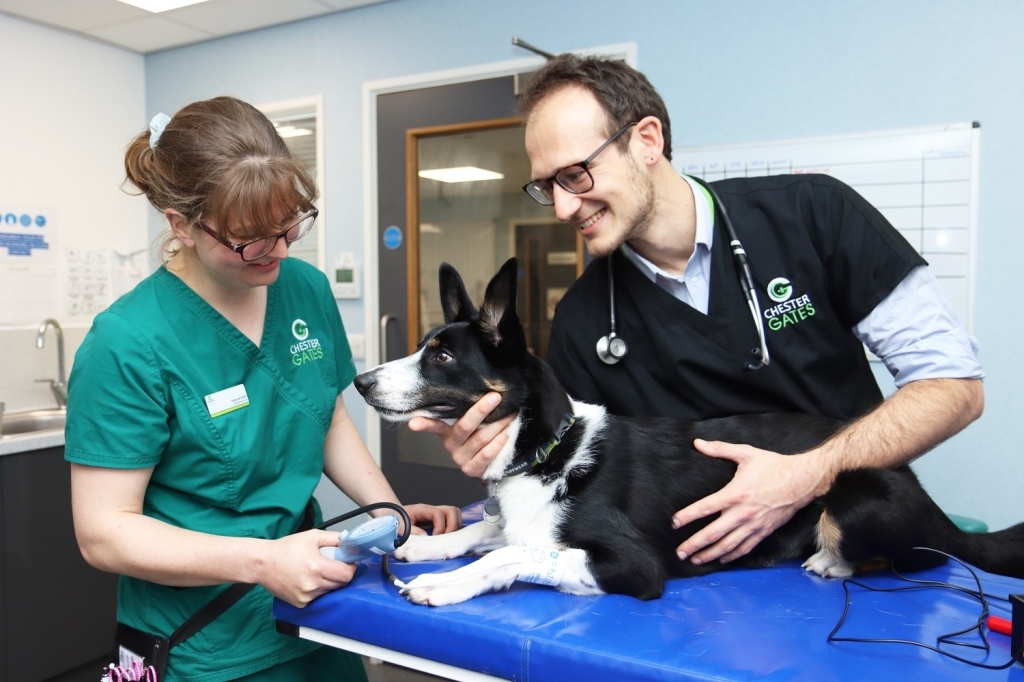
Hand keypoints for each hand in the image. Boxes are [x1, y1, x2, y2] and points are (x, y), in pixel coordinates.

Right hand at [257, 530, 357, 607]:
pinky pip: (318, 597)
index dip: (351, 568)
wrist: (262, 564)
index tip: (348, 562)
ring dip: (329, 582)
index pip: (346, 575)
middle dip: (340, 574)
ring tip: (316, 571)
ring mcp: (306, 597)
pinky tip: (308, 580)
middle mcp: (312, 585)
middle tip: (332, 564)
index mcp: (316, 567)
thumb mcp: (312, 536)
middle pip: (340, 584)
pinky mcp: (300, 604)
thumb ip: (334, 538)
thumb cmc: (286, 549)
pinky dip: (318, 589)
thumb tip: (350, 542)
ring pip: (330, 591)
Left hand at [401, 503, 462, 534]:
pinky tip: (446, 539)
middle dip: (453, 526)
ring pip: (455, 515)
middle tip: (446, 539)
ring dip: (455, 527)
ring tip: (447, 539)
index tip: (435, 537)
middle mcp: (433, 509)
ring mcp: (437, 514)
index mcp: (423, 509)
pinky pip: (452, 521)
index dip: (440, 527)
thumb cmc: (397, 518)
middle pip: (453, 510)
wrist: (394, 514)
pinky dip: (452, 529)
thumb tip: (424, 536)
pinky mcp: (439, 520)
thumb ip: (411, 531)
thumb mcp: (400, 525)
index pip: (438, 514)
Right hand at [408, 392, 514, 477]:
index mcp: (445, 430)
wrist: (487, 462)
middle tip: (495, 397)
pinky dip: (498, 443)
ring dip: (497, 425)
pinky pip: (486, 454)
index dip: (423, 424)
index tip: (414, 424)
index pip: (432, 425)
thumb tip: (481, 387)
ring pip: (480, 438)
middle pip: (464, 426)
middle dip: (481, 410)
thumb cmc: (478, 434)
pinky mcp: (472, 469)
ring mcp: (460, 458)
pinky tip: (505, 434)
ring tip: (509, 414)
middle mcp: (450, 445)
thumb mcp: (470, 422)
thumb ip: (468, 409)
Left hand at [671, 439, 825, 564]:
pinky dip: (732, 556)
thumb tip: (698, 443)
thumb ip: (720, 449)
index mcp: (736, 493)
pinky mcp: (764, 531)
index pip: (706, 507)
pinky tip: (721, 559)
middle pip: (714, 534)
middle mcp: (743, 513)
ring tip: (695, 560)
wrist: (803, 481)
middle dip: (694, 544)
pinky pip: (745, 548)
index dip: (688, 516)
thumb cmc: (774, 466)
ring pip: (728, 545)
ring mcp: (754, 525)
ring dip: (710, 554)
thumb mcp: (746, 454)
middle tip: (680, 552)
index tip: (674, 523)